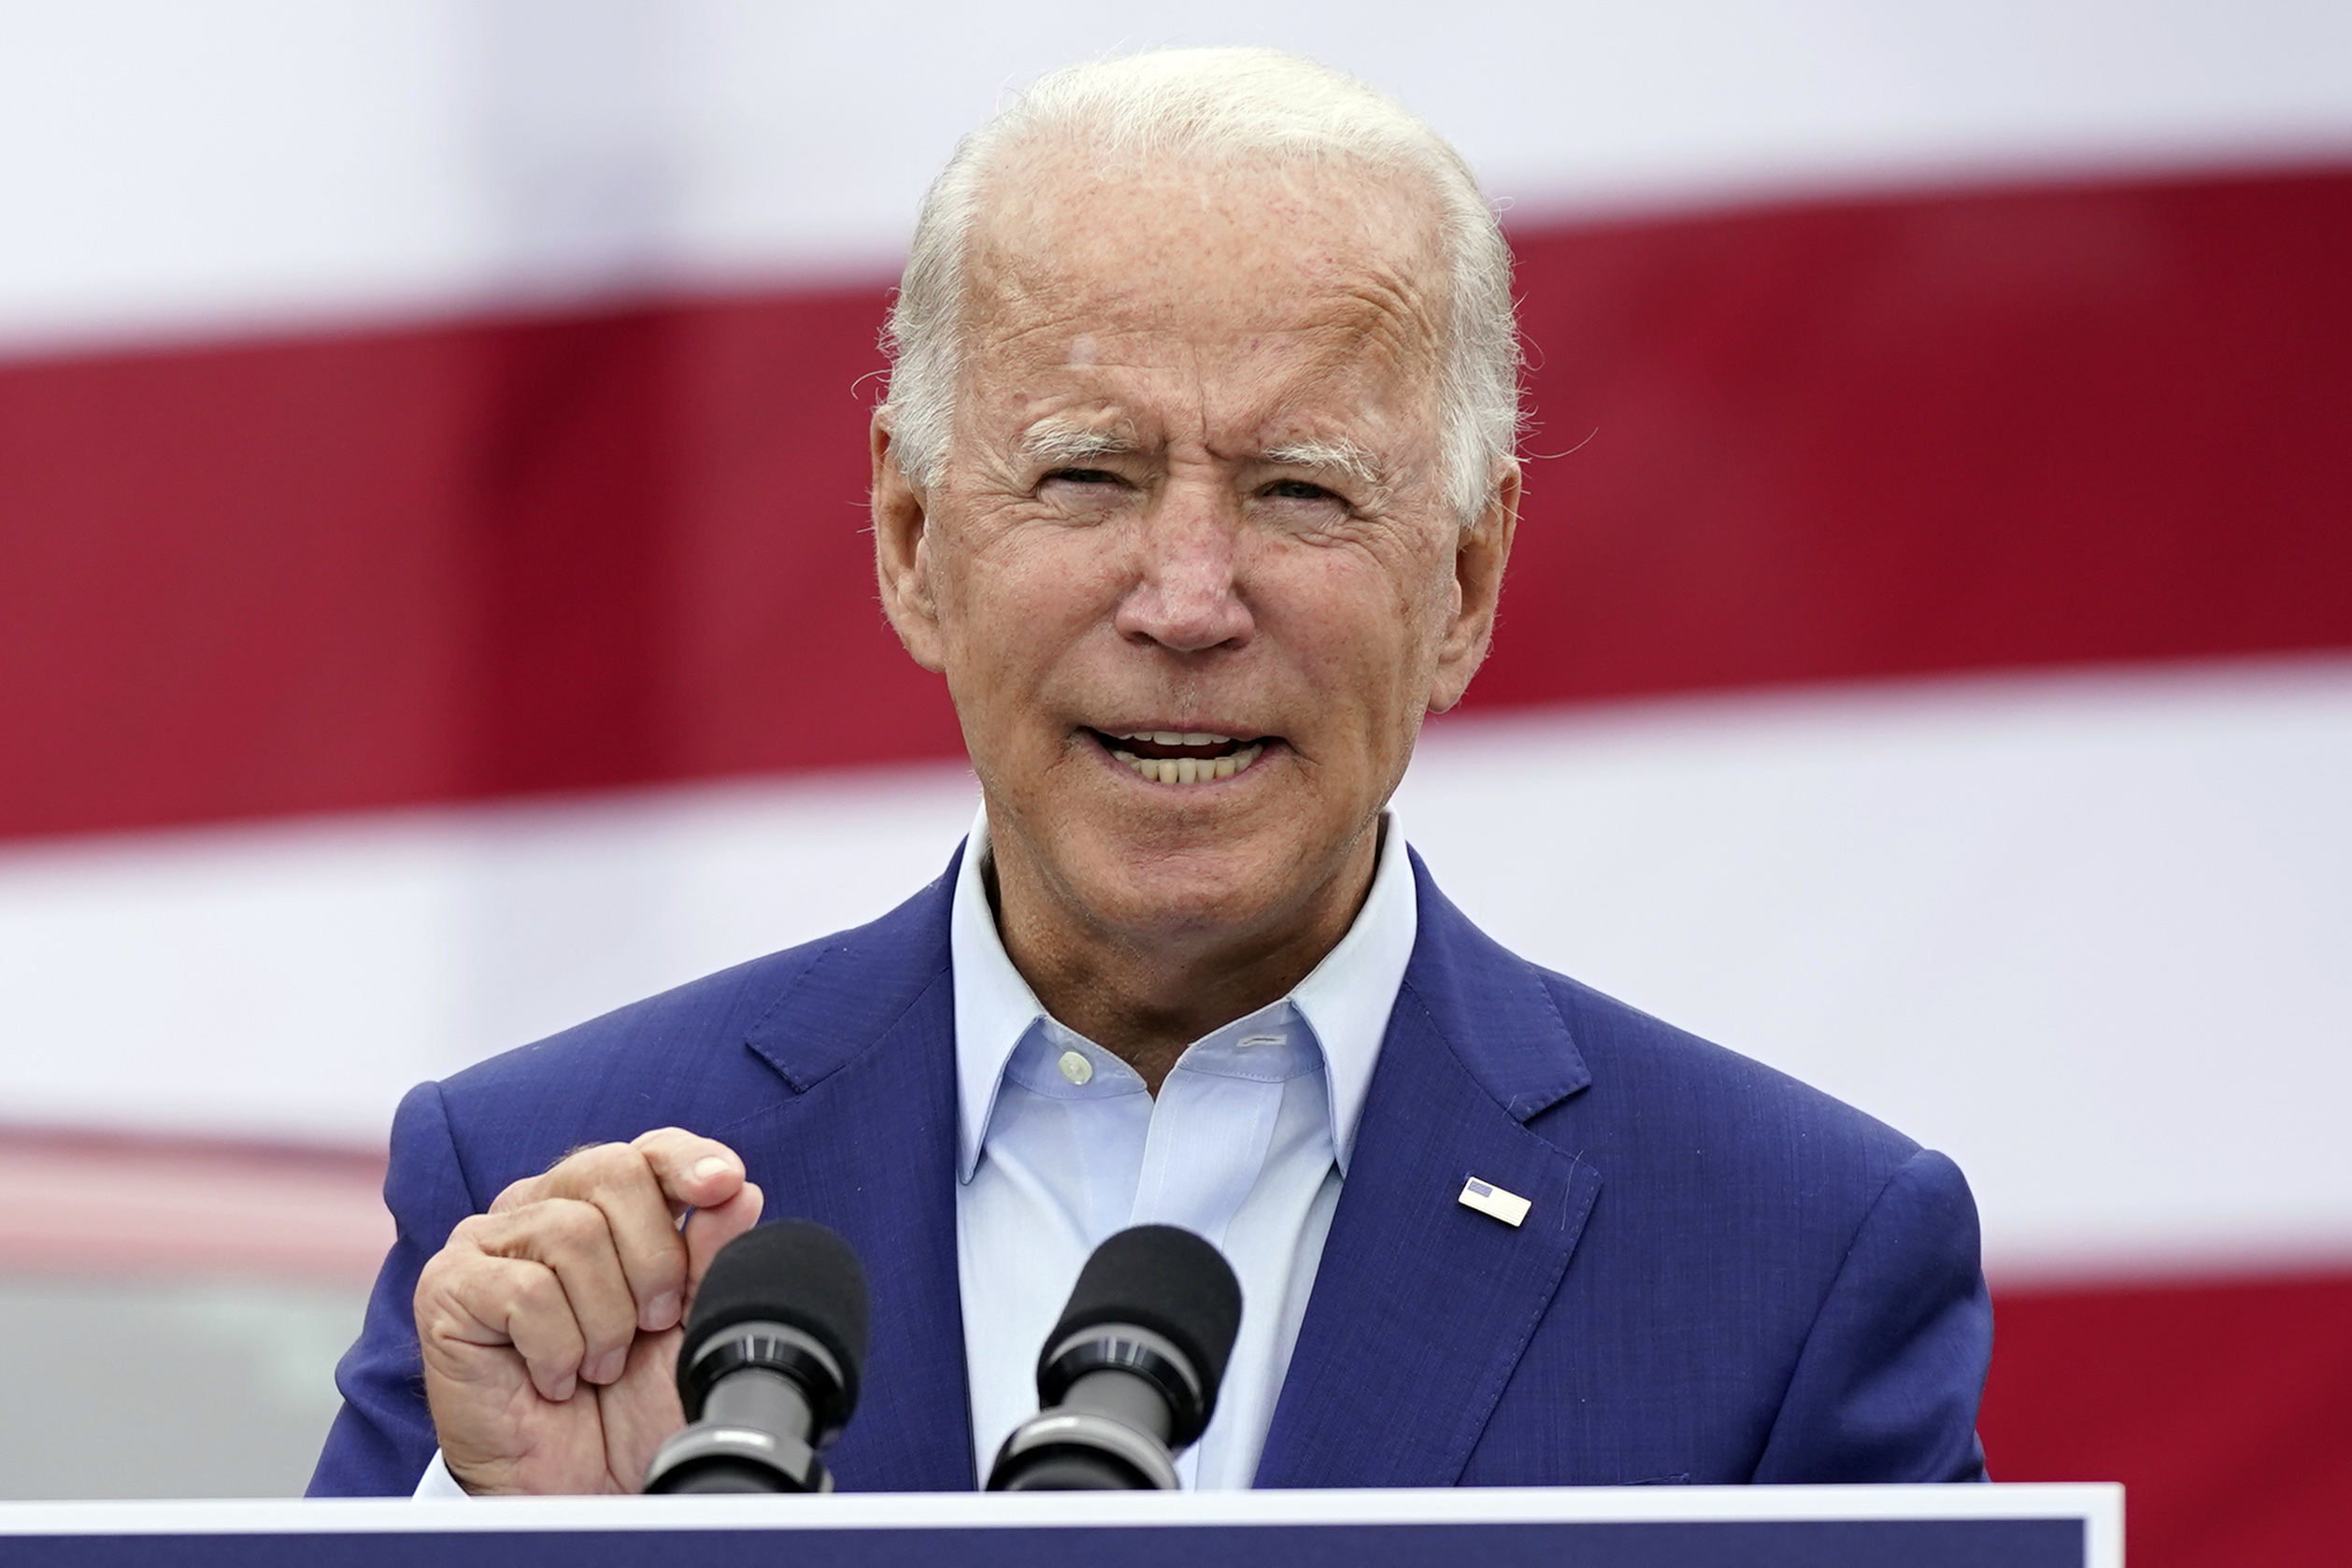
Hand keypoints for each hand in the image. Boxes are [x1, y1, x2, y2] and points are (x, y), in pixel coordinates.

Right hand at [414, 1128, 764, 1493]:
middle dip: (653, 1258)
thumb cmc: (633, 1405)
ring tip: (598, 1365)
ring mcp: (487, 1243)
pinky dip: (558, 1347)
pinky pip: (526, 1290)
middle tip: (652, 1324)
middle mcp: (540, 1208)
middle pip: (611, 1170)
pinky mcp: (448, 1288)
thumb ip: (713, 1254)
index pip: (644, 1150)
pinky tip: (555, 1379)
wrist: (585, 1489)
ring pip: (572, 1232)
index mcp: (602, 1206)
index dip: (685, 1160)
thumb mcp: (693, 1324)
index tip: (723, 1185)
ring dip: (604, 1318)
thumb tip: (737, 1189)